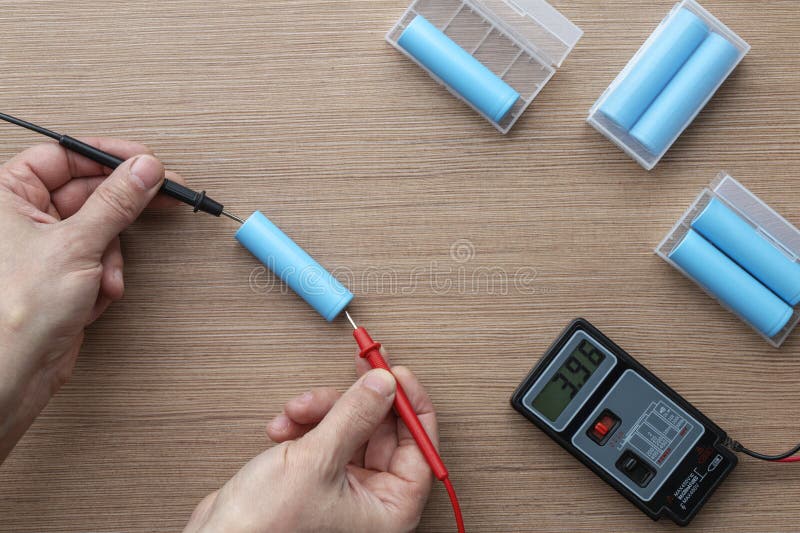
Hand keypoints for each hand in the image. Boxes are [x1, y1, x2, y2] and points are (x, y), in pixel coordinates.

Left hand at [0, 139, 182, 461]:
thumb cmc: (16, 311)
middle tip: (161, 199)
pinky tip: (95, 295)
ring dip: (111, 255)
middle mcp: (21, 216)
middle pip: (87, 193)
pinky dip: (105, 276)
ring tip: (104, 278)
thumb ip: (116, 202)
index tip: (146, 161)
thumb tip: (144, 170)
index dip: (108, 156)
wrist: (15, 372)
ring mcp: (42, 246)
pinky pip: (98, 258)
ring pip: (99, 229)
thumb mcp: (76, 244)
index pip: (63, 156)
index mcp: (6, 195)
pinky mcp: (60, 273)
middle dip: (119, 213)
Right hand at [185, 356, 437, 532]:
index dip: (410, 406)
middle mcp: (372, 503)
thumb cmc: (266, 527)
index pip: (420, 449)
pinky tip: (283, 428)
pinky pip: (324, 440)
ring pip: (349, 431)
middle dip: (356, 403)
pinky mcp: (317, 482)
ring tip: (297, 411)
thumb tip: (384, 384)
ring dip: (322, 413)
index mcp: (390, 510)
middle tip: (356, 370)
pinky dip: (305, 427)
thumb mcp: (318, 460)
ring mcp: (344, 492)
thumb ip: (355, 416)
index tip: (397, 373)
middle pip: (382, 433)